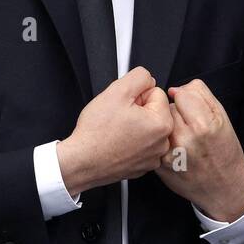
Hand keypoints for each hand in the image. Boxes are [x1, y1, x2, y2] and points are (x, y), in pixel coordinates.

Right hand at [57, 66, 172, 194]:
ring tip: (117, 132)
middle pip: (153, 111)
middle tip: (118, 119)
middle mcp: (162, 143)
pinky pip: (142, 145)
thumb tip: (149, 80)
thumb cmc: (96, 132)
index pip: (156, 93)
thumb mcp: (117, 91)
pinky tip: (118, 144)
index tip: (123, 106)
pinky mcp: (144, 166)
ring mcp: (154, 157)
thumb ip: (139, 77)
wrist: (81, 161)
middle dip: (137, 110)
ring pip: (148, 128)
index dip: (136, 95)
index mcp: (162, 123)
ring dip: (135, 126)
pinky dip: (132, 143)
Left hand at [153, 78, 243, 221]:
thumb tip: (177, 89)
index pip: (182, 93)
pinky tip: (176, 149)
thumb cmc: (224, 153)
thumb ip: (201, 96)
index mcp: (203, 125)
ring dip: (167, 125)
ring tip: (183, 137)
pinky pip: (154, 140)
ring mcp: (169, 153)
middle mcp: (184, 139)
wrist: (222, 187)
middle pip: (169, 107)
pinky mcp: (159, 164)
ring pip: (158, 122)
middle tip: (190, 126)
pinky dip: (162, 141)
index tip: (193, 108)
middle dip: (178, 112)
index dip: (188, 99)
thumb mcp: (223, 119)